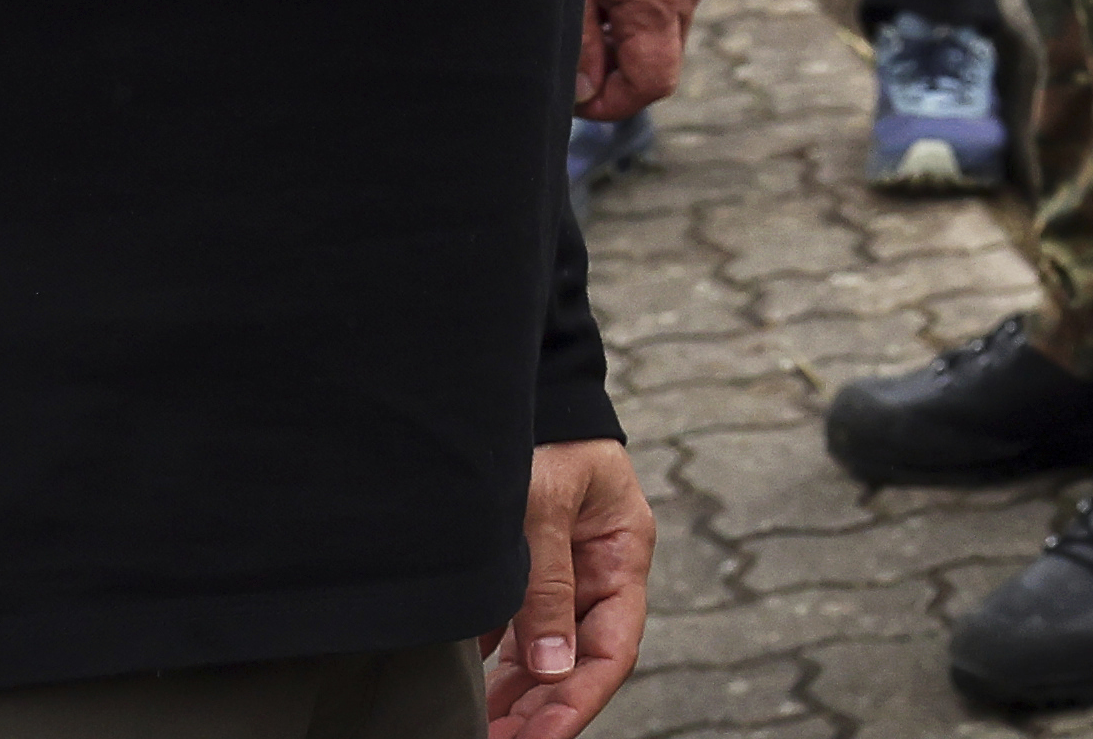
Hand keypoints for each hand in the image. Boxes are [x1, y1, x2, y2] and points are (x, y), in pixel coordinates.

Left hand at [484, 437, 651, 738]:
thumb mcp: (546, 503)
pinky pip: (517, 633)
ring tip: (484, 732)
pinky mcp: (529, 571)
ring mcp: (564, 575)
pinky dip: (495, 667)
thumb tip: (552, 665)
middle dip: (544, 711)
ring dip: (517, 698)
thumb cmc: (544, 436)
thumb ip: (548, 583)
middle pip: (578, 661)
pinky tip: (469, 692)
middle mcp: (598, 573)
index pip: (613, 647)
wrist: (515, 388)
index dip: (581, 699)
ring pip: (546, 655)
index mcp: (623, 554)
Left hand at [577, 0, 709, 122]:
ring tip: (585, 7)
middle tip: (573, 55)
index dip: (613, 105)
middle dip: (617, 71)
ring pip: (664, 29)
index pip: (653, 83)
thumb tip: (585, 92)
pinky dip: (638, 7)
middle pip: (661, 59)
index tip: (578, 101)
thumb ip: (578, 40)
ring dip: (626, 36)